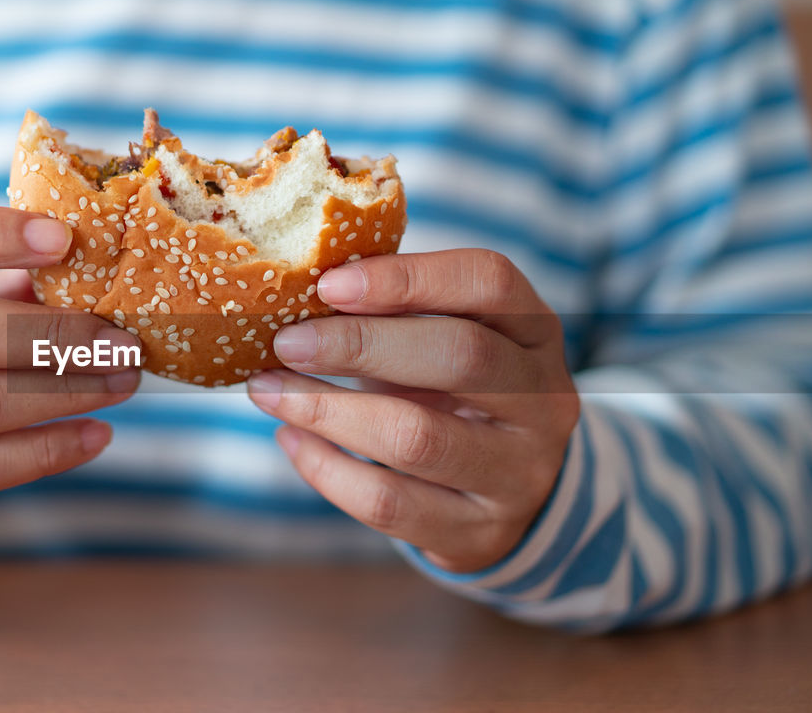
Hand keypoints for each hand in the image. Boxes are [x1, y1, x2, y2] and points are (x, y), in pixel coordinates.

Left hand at [246, 249, 578, 572]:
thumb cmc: (455, 394)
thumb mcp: (448, 341)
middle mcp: (544, 401)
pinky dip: (326, 469)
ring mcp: (517, 474)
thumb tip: (299, 290)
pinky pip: (388, 502)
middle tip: (286, 340)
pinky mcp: (478, 533)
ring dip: (327, 410)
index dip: (408, 278)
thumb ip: (396, 313)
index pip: (490, 282)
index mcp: (536, 332)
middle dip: (360, 344)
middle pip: (460, 356)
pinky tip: (291, 437)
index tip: (330, 283)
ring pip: (416, 438)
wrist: (509, 498)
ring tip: (268, 389)